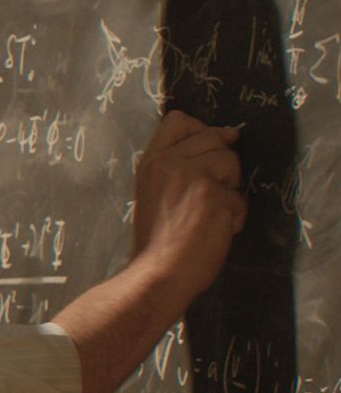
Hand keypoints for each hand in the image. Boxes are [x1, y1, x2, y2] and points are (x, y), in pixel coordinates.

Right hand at [131, 110, 244, 297]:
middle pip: (213, 137)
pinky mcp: (215, 196)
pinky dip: (234, 215)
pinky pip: (240, 196)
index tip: (206, 151)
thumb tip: (229, 134)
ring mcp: (192, 177)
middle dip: (220, 165)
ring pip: (231, 161)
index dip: (201, 130)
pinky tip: (215, 229)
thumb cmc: (158, 239)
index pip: (178, 120)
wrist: (159, 272)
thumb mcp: (153, 191)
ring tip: (209, 213)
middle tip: (203, 197)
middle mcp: (170, 163)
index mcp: (151, 162)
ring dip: (229, 189)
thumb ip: (177, 164)